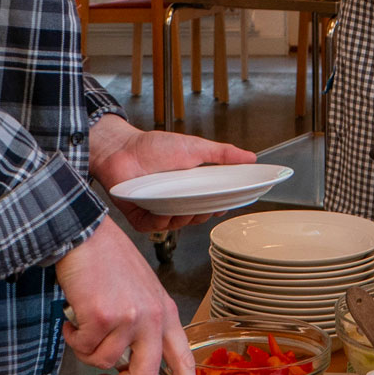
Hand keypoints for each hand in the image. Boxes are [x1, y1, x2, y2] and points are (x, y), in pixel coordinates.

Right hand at [58, 219, 191, 374]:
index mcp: (164, 311)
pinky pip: (84, 348)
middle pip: (145, 374)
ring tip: (84, 325)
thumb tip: (131, 358)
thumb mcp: (141, 289)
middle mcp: (151, 316)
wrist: (86, 235)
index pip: (182, 356)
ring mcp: (128, 318)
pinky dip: (73, 337)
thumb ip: (144, 322)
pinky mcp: (102, 317)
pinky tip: (74, 317)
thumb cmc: (109, 258)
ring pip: (105, 361)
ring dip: (87, 349)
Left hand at [89, 117, 256, 231]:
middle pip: (196, 217)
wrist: (123, 148)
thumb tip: (250, 157)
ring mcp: (158, 210)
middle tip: (204, 205)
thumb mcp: (196, 147)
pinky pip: (155, 227)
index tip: (225, 205)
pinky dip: (161, 221)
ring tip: (182, 204)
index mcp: (190, 187)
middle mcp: (175, 200)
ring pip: (177, 225)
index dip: (218, 206)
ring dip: (182, 217)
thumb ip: (223, 154)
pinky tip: (163, 211)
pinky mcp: (141, 217)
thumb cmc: (155, 147)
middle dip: (202, 213)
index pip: (210, 204)